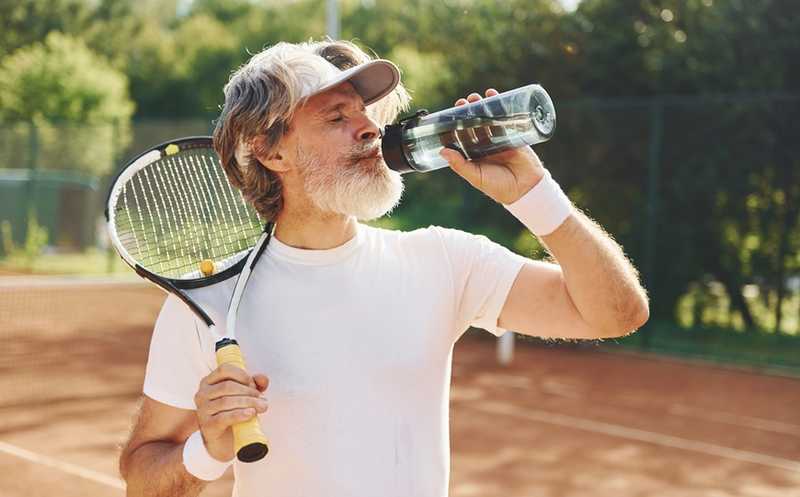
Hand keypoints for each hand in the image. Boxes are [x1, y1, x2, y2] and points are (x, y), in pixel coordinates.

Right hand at [193, 364, 268, 461]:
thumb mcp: (245, 395)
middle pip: (227, 386)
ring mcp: (202, 410)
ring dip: (248, 403)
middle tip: (262, 399)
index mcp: (209, 382)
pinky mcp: (208, 426)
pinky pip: (224, 417)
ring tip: (262, 407)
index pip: (224, 369)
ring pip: (226, 401)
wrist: (224, 441)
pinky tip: (251, 414)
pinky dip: (240, 414)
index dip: (241, 374)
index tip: (253, 384)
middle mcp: (202, 394)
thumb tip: (263, 379)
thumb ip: (255, 384)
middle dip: (249, 392)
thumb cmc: (233, 412)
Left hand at [440, 89, 546, 204]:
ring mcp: (499, 140)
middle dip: (468, 113)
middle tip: (462, 102)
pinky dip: (499, 107)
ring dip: (481, 107)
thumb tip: (442, 151)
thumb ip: (459, 165)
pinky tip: (493, 96)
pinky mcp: (513, 135)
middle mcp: (485, 146)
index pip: (462, 138)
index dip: (455, 127)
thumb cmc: (498, 187)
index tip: (448, 116)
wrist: (525, 189)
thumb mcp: (475, 177)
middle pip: (474, 126)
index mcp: (474, 156)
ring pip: (488, 120)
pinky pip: (505, 118)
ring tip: (475, 97)